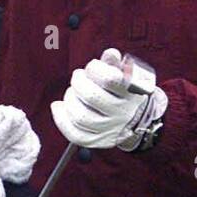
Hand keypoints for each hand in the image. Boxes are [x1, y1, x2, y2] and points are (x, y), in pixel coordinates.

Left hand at [50, 48, 165, 149]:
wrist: (138, 120)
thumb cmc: (125, 92)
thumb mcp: (125, 75)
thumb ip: (116, 63)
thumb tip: (110, 54)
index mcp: (130, 93)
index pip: (110, 79)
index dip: (94, 69)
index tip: (92, 67)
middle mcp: (121, 113)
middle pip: (91, 97)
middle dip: (78, 82)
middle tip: (78, 77)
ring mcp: (109, 129)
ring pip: (81, 117)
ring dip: (69, 99)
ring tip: (71, 92)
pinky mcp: (97, 141)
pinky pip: (75, 134)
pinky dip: (61, 120)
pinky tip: (58, 107)